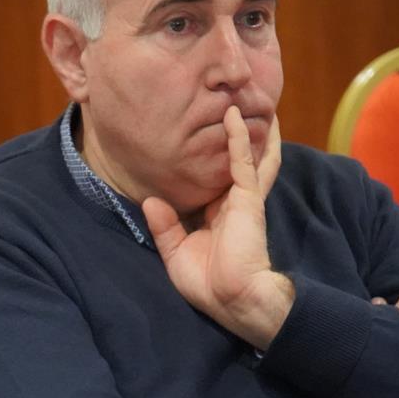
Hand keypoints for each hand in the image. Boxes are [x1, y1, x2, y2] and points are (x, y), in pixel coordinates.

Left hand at [143, 107, 290, 349]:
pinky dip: (237, 137)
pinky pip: (242, 161)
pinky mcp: (248, 198)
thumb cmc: (208, 283)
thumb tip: (150, 200)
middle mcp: (232, 201)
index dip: (208, 160)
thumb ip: (164, 226)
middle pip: (237, 161)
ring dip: (246, 126)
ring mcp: (242, 198)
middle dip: (237, 136)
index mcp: (216, 214)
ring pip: (247, 153)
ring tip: (242, 98)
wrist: (232, 299)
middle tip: (232, 106)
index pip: (211, 179)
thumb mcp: (176, 252)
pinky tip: (232, 115)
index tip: (196, 138)